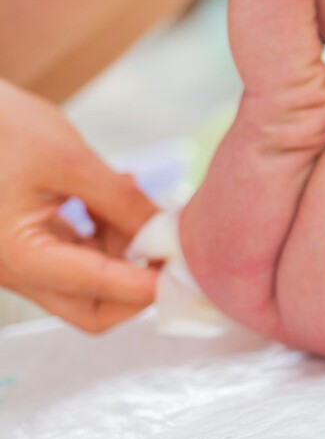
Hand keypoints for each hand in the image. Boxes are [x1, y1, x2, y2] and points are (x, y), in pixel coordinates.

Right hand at [0, 81, 157, 331]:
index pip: (100, 289)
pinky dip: (106, 236)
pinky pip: (77, 257)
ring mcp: (18, 262)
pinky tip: (116, 195)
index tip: (192, 267)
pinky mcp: (25, 244)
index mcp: (17, 257)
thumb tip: (169, 234)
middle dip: (139, 284)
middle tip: (172, 245)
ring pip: (89, 285)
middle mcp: (13, 271)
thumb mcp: (70, 161)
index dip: (151, 283)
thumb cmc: (2, 128)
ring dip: (125, 251)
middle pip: (93, 310)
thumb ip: (123, 203)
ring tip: (137, 196)